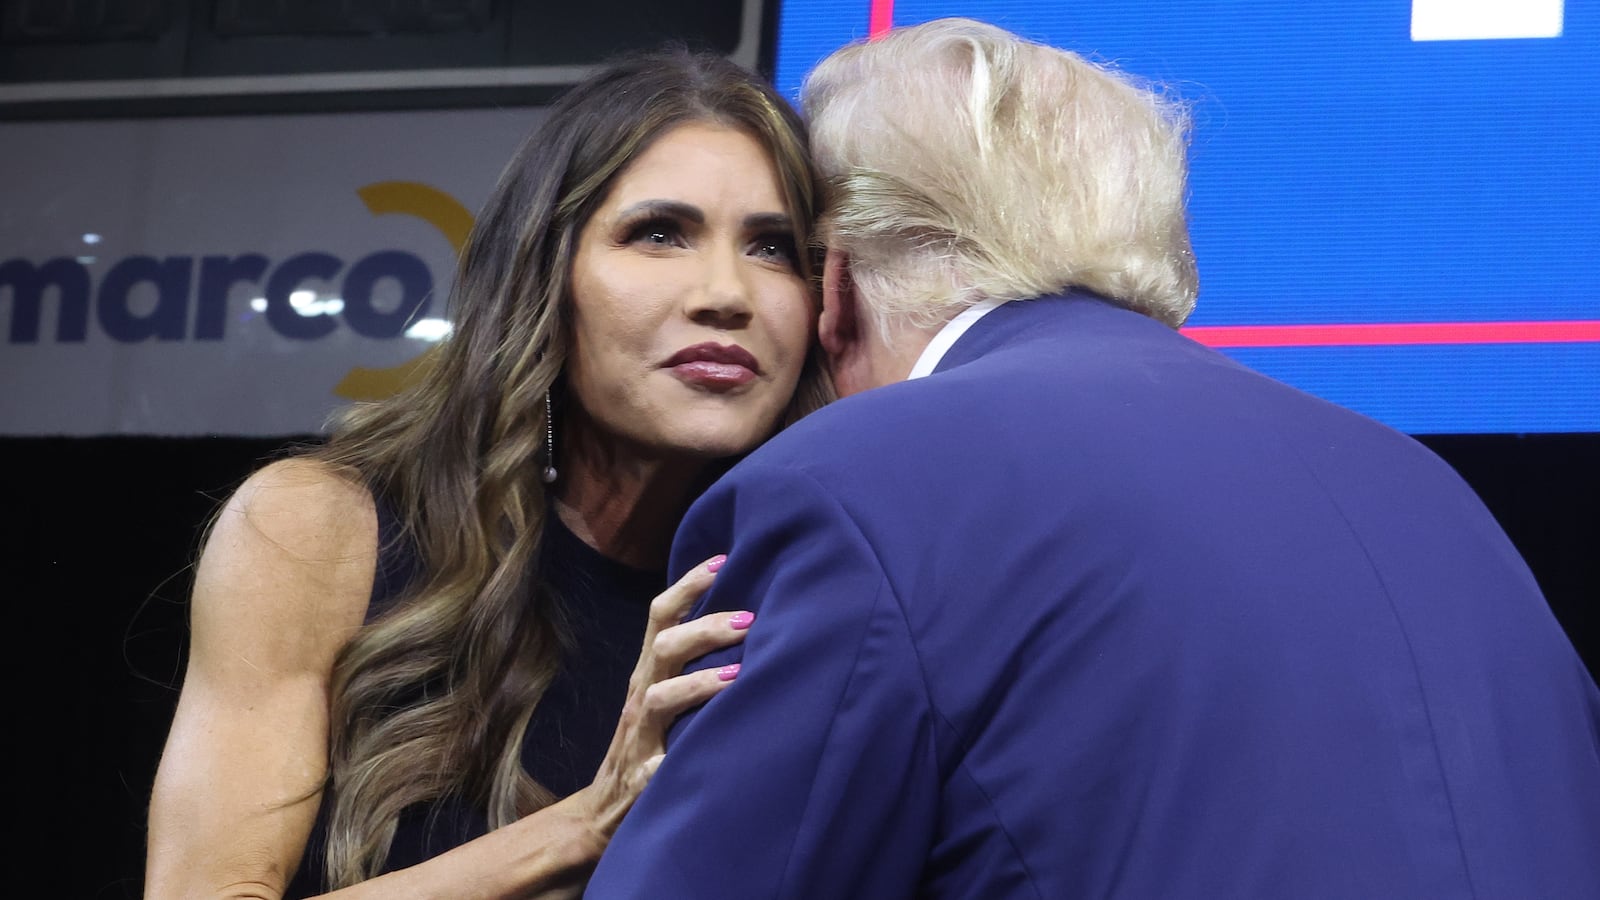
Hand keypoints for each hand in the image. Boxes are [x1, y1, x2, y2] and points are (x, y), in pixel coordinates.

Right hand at [572, 554, 749, 850]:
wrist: (602, 810)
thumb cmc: (652, 740)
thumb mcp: (666, 693)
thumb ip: (692, 661)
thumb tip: (746, 619)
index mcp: (648, 671)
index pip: (661, 615)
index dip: (689, 585)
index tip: (724, 559)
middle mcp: (640, 694)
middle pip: (665, 647)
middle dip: (706, 628)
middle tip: (750, 620)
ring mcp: (639, 736)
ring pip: (660, 698)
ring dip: (700, 683)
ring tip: (740, 675)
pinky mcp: (643, 779)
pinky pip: (656, 768)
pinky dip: (676, 760)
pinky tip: (705, 755)